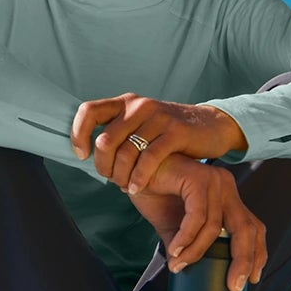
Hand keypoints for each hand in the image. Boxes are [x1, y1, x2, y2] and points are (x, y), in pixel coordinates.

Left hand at [73, 93, 248, 193]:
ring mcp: (158, 117)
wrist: (211, 125)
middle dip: (104, 166)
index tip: (83, 155)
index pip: (89, 111)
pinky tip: (138, 188)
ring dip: (122, 176)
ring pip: (126, 152)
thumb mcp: (142, 124)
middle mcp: (140, 106)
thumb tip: (91, 153)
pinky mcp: (176, 131)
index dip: (79, 134)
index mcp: (127, 103)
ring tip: (126, 187)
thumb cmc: (171, 132)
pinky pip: (149, 158)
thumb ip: (120, 132)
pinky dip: (140, 178)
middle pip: (105, 140)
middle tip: (112, 179)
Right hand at [128, 154, 267, 288]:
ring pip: (216, 226)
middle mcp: (226, 187)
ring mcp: (214, 180)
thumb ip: (187, 245)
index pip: (253, 227)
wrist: (131, 169)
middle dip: (244, 259)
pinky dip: (186, 237)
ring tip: (179, 264)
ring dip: (197, 251)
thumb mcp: (174, 227)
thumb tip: (189, 271)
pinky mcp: (197, 177)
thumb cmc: (154, 193)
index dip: (257, 254)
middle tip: (234, 285)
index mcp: (228, 198)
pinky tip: (175, 250)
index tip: (252, 279)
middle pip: (246, 228)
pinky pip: (198, 216)